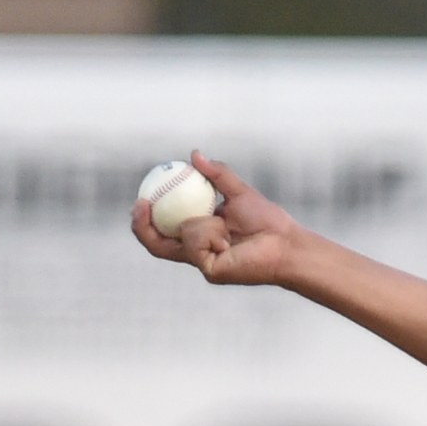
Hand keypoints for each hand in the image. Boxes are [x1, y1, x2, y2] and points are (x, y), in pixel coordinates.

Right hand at [130, 150, 299, 285]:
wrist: (286, 243)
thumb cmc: (268, 222)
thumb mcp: (238, 191)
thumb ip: (217, 174)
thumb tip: (193, 154)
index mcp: (199, 234)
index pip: (164, 229)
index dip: (147, 217)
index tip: (142, 195)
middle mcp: (197, 251)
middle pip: (156, 244)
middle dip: (141, 226)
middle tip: (140, 205)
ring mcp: (202, 262)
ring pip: (181, 235)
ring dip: (201, 224)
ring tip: (226, 227)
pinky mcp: (209, 271)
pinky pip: (194, 244)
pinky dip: (209, 234)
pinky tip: (228, 240)